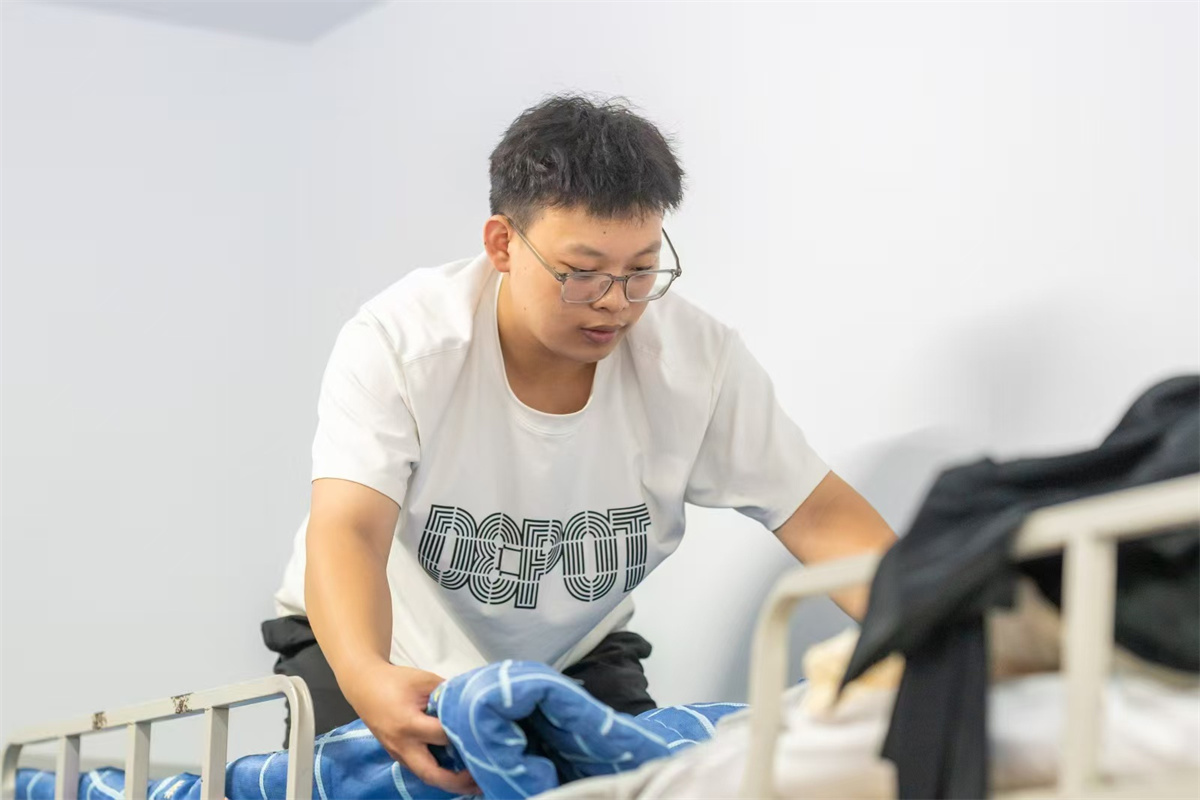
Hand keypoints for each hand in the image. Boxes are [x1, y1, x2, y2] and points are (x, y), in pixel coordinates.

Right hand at [345, 661, 479, 794]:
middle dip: (457, 781)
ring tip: (474, 782)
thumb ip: (447, 695)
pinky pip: (419, 769)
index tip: (484, 738)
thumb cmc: (395, 681)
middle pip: (431, 774)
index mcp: (408, 724)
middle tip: (481, 780)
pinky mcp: (397, 755)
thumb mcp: (425, 680)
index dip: (463, 736)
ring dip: (449, 782)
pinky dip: (438, 773)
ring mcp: (397, 753)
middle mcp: (402, 745)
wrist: (364, 685)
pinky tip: (455, 771)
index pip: (442, 736)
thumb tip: (469, 708)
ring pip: (425, 776)